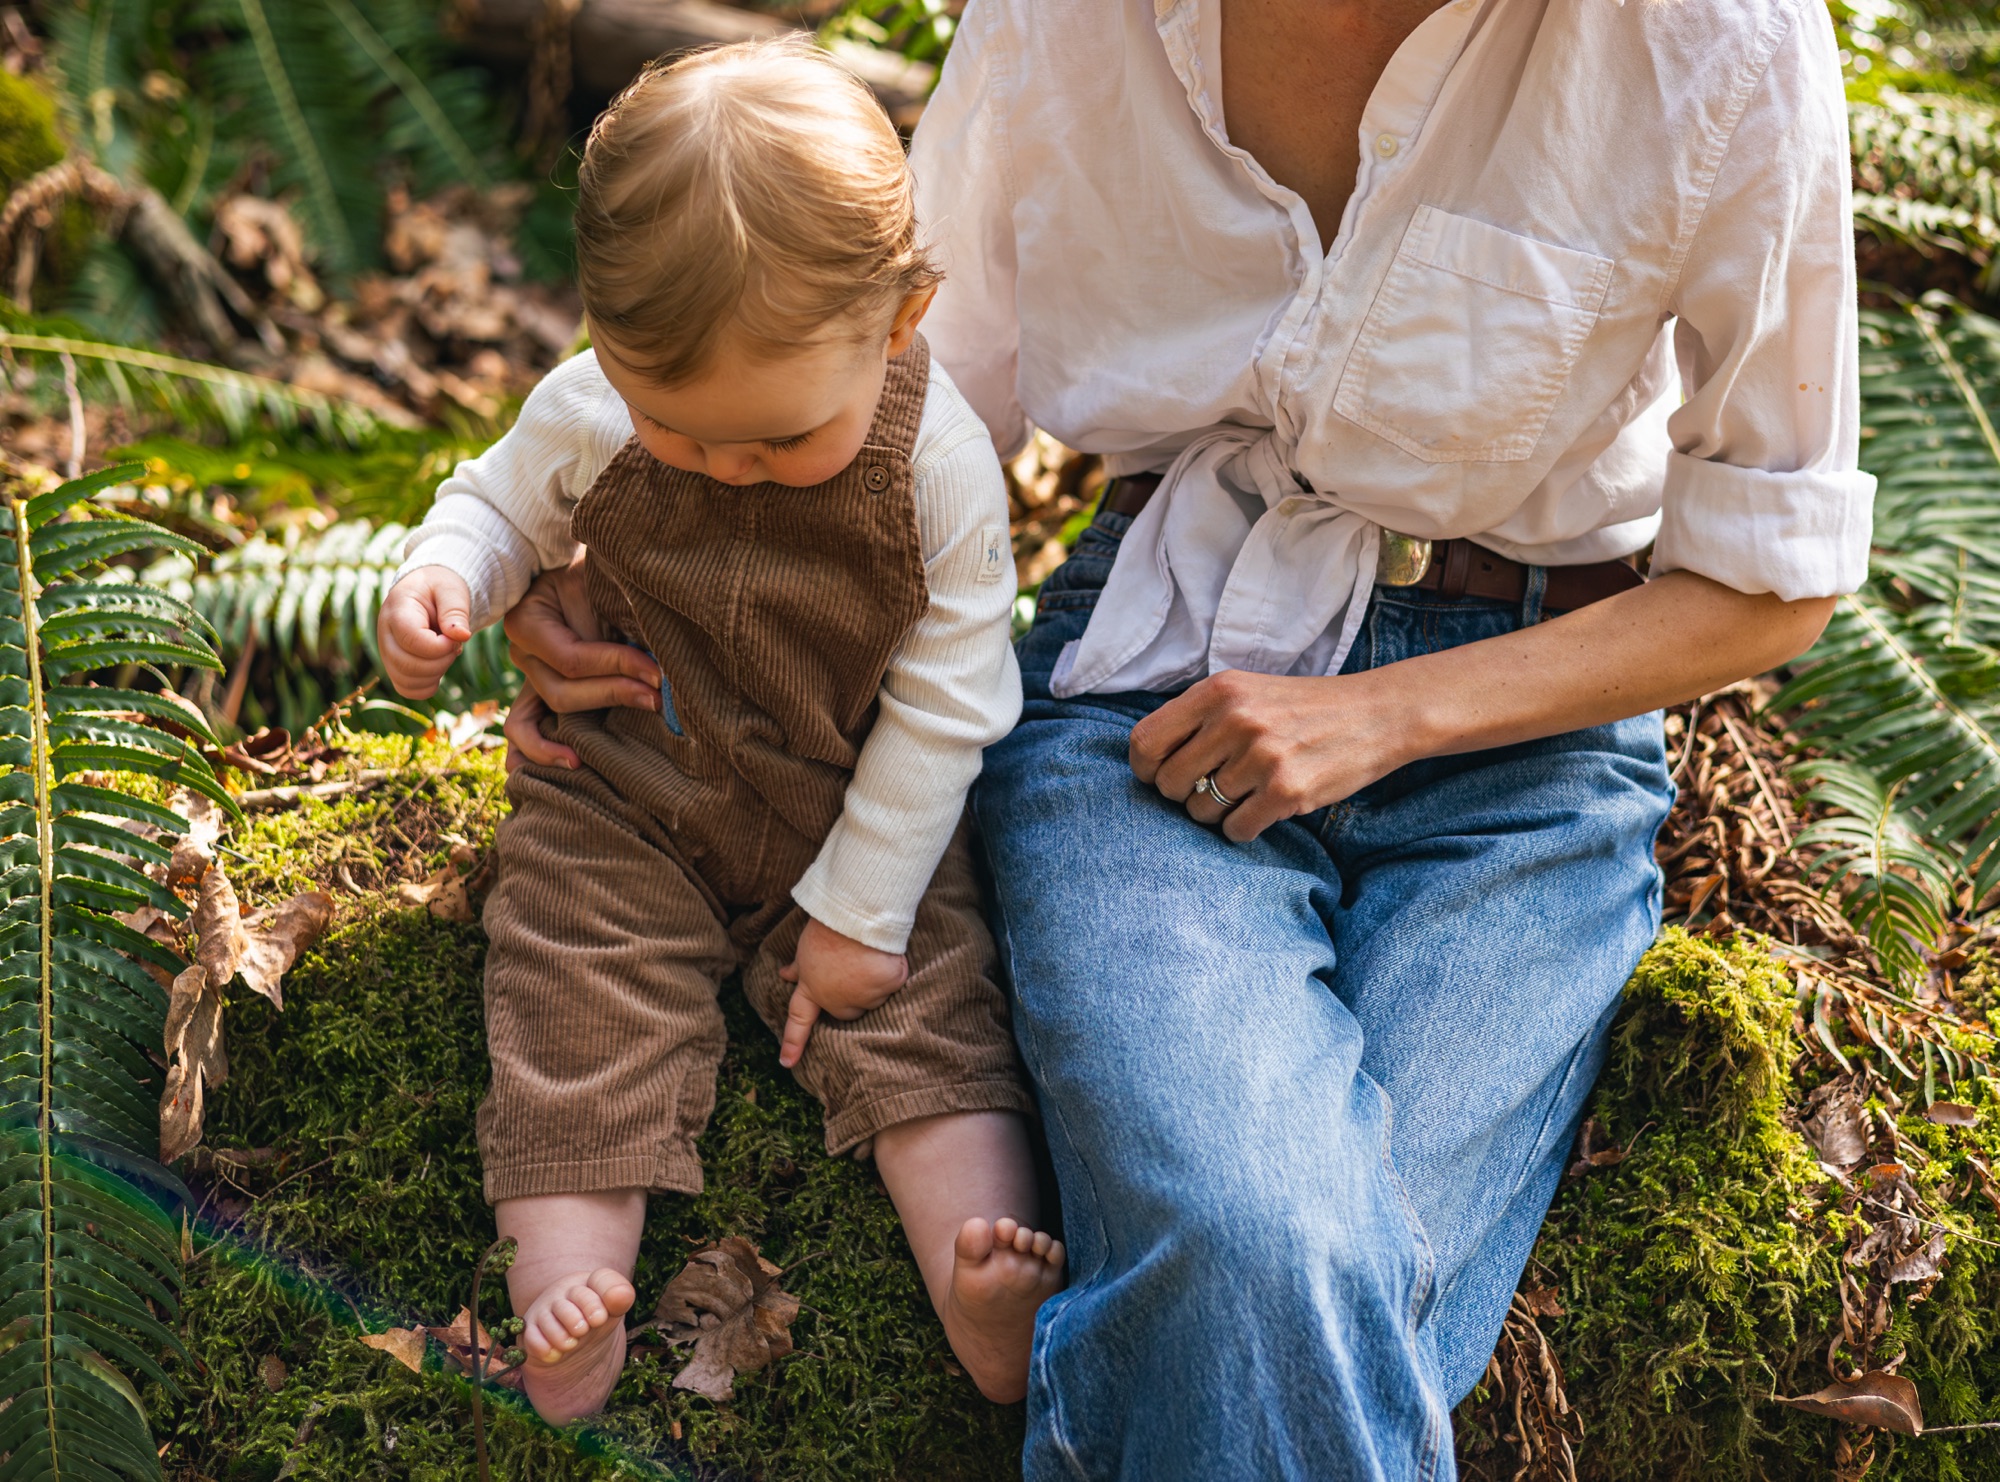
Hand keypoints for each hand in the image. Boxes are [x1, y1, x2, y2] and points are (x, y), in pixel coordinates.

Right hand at [377, 566, 472, 699]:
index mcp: (397, 610)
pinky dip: (427, 686)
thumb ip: (455, 611)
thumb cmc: (440, 588)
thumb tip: (462, 635)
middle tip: (454, 645)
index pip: (412, 640)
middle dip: (441, 661)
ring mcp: (387, 653)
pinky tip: (439, 666)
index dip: (440, 646)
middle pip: (407, 666)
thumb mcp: (451, 590)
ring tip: (446, 653)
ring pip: (406, 681)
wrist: (427, 590)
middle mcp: (385, 634)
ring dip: (436, 674)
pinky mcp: (394, 666)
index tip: (456, 636)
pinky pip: (406, 689)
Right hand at [501, 554, 660, 769]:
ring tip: (619, 733)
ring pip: (551, 712)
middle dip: (615, 694)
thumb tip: (646, 668)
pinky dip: (539, 750)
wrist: (587, 572)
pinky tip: (571, 764)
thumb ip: (608, 623)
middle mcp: (521, 653)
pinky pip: (525, 727)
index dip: (617, 667)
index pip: (573, 659)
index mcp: (527, 622)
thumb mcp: (599, 585)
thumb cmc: (596, 575)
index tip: (658, 672)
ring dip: (587, 726)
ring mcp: (528, 675)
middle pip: (562, 692)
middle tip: (659, 697)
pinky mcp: (541, 690)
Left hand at [775, 918, 908, 1068]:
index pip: (799, 1020)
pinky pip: (895, 982)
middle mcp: (836, 1000)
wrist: (855, 918)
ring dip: (876, 982)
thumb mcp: (806, 948)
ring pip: (875, 998)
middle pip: (848, 1010)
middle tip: (854, 965)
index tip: (786, 1063)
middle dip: (853, 994)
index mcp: (813, 989)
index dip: (793, 1042)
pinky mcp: (887, 987)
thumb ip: (800, 967)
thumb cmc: (827, 929)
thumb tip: (784, 975)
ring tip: (869, 955)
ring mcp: (863, 997)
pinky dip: (894, 970)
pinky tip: (886, 955)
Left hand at [1128, 668, 1408, 842]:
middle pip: (1170, 783)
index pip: (1146, 741)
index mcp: (1218, 691)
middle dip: (1184, 796)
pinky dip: (1244, 829)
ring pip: (1202, 811)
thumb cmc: (1303, 708)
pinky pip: (1236, 830)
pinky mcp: (1287, 791)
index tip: (1161, 777)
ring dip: (1218, 813)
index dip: (1146, 769)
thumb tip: (1148, 759)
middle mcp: (1235, 719)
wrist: (1377, 714)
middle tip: (1211, 790)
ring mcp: (1262, 756)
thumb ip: (1199, 716)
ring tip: (1246, 794)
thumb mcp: (1247, 691)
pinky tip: (1264, 809)